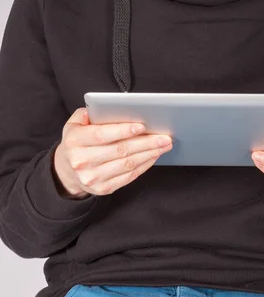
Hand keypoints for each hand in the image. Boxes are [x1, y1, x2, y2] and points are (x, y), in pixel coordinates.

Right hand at [52, 108, 172, 198]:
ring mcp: (93, 178)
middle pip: (120, 150)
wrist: (66, 171)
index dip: (122, 130)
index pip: (101, 135)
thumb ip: (87, 113)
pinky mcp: (103, 189)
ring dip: (149, 154)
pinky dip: (144, 165)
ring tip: (163, 145)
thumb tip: (108, 108)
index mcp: (75, 141)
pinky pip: (129, 176)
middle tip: (164, 136)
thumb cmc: (76, 142)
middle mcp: (82, 161)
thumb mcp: (74, 123)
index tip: (141, 126)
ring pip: (127, 164)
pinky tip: (154, 156)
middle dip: (146, 142)